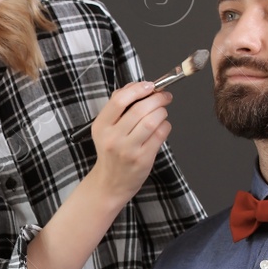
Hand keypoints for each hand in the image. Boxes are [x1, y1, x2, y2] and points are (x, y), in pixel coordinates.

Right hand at [89, 81, 171, 204]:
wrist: (110, 182)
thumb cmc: (111, 151)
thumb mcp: (106, 128)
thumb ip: (119, 106)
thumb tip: (138, 86)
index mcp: (101, 126)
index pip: (120, 100)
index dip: (138, 89)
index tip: (150, 86)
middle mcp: (113, 138)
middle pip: (140, 109)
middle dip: (157, 99)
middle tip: (164, 96)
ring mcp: (128, 150)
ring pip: (152, 121)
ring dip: (162, 112)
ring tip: (162, 112)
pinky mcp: (143, 159)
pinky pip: (160, 135)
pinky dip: (166, 125)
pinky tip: (162, 126)